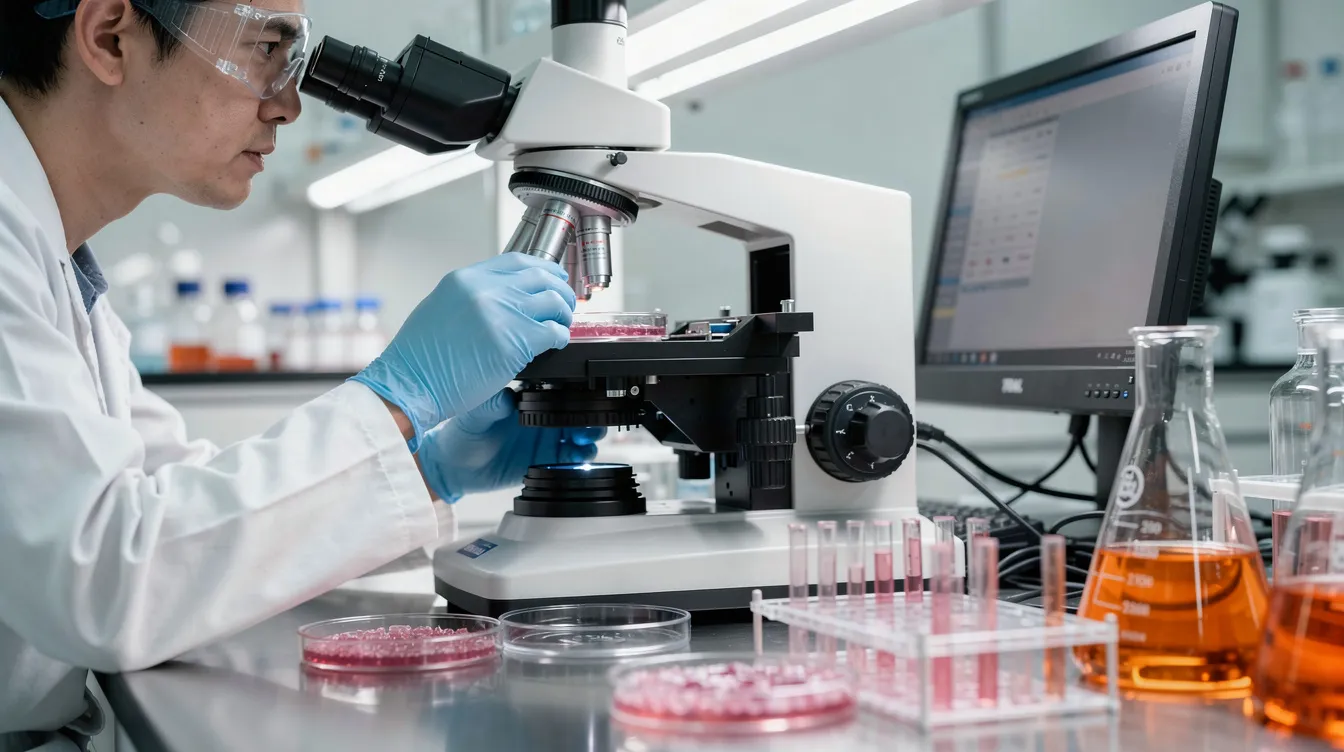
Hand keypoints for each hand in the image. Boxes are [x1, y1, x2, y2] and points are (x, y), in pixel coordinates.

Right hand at [352, 254, 575, 449]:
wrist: (410, 384)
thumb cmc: (420, 357)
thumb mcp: (440, 307)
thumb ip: (471, 296)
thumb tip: (501, 296)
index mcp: (466, 278)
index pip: (517, 261)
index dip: (542, 269)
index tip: (552, 278)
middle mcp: (486, 290)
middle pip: (541, 276)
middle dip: (559, 289)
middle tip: (564, 304)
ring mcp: (502, 313)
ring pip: (553, 300)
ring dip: (563, 313)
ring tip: (561, 324)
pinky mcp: (515, 342)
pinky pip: (554, 331)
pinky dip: (561, 336)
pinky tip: (555, 344)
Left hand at [418, 390, 605, 500]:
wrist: (455, 469)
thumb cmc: (460, 435)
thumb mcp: (472, 417)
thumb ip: (490, 406)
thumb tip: (505, 397)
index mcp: (526, 397)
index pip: (558, 387)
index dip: (575, 389)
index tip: (583, 394)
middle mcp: (541, 415)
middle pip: (578, 409)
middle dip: (591, 413)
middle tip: (589, 422)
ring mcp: (546, 437)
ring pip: (581, 431)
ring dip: (591, 434)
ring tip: (585, 440)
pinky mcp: (547, 460)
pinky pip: (573, 457)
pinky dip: (582, 456)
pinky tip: (580, 457)